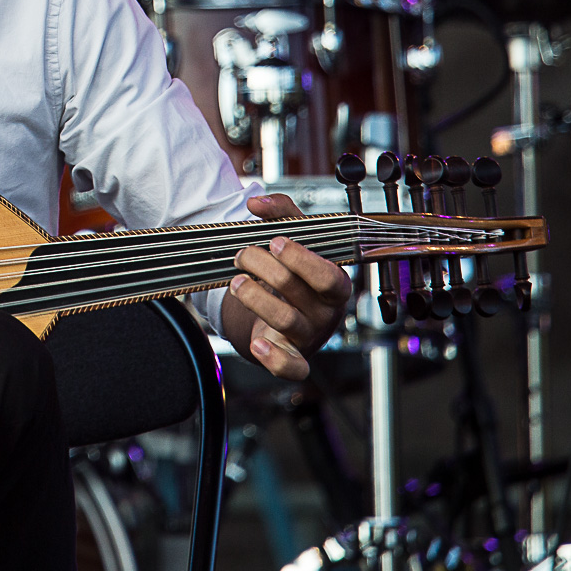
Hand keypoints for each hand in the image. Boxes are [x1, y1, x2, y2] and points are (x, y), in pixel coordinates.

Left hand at [222, 193, 352, 380]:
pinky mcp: (293, 357)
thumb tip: (256, 203)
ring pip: (284, 320)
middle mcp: (326, 312)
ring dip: (253, 297)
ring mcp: (310, 336)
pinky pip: (291, 367)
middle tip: (242, 254)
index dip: (299, 258)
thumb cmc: (296, 273)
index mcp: (334, 283)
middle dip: (262, 266)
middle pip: (295, 290)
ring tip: (235, 281)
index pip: (326, 274)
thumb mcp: (296, 239)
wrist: (287, 310)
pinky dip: (274, 358)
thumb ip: (281, 212)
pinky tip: (257, 343)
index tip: (274, 241)